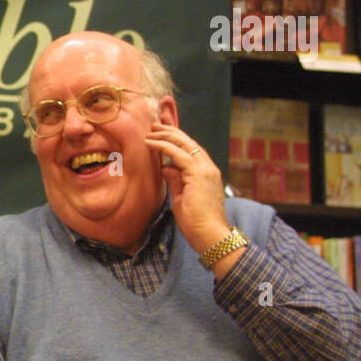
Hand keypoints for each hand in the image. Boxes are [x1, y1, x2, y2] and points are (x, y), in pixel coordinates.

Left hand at [145, 122, 237, 259]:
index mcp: (207, 173)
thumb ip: (176, 180)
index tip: (161, 134)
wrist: (209, 235)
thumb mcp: (181, 197)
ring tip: (150, 132)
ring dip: (165, 136)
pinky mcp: (198, 174)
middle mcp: (208, 168)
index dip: (176, 140)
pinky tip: (151, 143)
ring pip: (183, 144)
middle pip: (188, 142)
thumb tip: (166, 168)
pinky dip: (163, 146)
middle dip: (170, 132)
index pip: (191, 150)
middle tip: (154, 126)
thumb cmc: (196, 222)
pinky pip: (178, 154)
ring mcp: (205, 170)